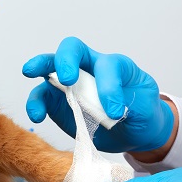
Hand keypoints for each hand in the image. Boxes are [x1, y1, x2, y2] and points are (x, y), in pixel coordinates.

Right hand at [22, 36, 173, 152]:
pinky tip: (37, 116)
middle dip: (65, 60)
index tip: (115, 112)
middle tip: (66, 79)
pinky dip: (36, 105)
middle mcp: (89, 69)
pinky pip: (42, 98)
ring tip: (39, 100)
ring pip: (49, 70)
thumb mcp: (145, 107)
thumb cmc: (141, 112)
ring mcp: (71, 85)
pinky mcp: (58, 103)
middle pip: (71, 50)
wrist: (133, 131)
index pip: (107, 65)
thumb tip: (109, 110)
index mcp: (114, 65)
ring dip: (40, 77)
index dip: (109, 86)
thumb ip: (129, 104)